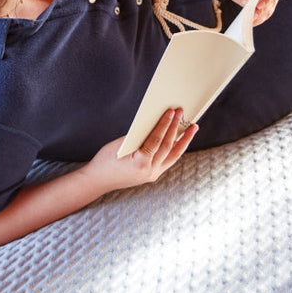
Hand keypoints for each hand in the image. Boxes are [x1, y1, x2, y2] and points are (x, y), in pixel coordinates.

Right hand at [82, 108, 197, 191]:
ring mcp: (153, 175)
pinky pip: (168, 159)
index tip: (171, 111)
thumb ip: (139, 136)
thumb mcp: (121, 145)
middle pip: (168, 146)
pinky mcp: (153, 175)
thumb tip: (157, 123)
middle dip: (176, 127)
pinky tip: (181, 138)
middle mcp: (150, 171)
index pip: (157, 140)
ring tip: (193, 127)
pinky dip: (175, 148)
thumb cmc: (106, 160)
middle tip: (181, 112)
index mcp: (140, 164)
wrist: (98, 181)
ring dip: (184, 140)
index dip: (165, 124)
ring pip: (173, 155)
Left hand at [226, 0, 280, 25]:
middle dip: (262, 10)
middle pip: (272, 0)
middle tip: (252, 17)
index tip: (259, 6)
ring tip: (250, 21)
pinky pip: (264, 14)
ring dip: (260, 16)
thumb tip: (247, 1)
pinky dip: (258, 19)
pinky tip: (250, 22)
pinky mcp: (264, 4)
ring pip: (269, 9)